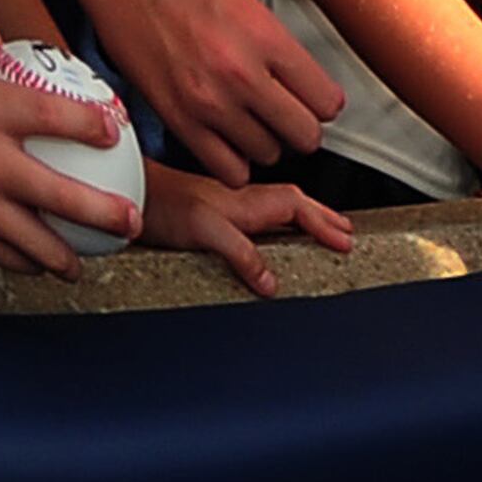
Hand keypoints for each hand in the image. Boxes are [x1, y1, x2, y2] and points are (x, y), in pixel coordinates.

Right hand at [0, 12, 139, 275]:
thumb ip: (11, 41)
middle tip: (129, 222)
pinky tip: (42, 265)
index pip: (52, 118)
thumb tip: (48, 52)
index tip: (120, 131)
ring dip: (56, 254)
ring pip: (17, 235)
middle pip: (48, 192)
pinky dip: (15, 260)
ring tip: (89, 264)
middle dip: (95, 211)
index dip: (92, 126)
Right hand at [71, 0, 341, 181]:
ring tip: (256, 125)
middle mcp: (242, 75)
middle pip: (303, 134)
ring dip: (265, 143)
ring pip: (265, 154)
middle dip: (302, 129)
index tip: (318, 101)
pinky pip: (223, 166)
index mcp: (268, 38)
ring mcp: (207, 102)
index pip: (325, 100)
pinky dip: (232, 162)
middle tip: (292, 117)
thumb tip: (297, 77)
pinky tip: (229, 142)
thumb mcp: (248, 1)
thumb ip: (273, 44)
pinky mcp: (174, 118)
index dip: (324, 104)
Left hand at [144, 162, 351, 297]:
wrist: (134, 199)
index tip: (346, 242)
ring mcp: (231, 208)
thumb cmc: (164, 208)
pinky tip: (273, 234)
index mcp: (251, 202)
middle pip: (298, 206)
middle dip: (326, 218)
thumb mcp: (207, 231)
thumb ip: (242, 253)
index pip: (300, 210)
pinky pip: (261, 220)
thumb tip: (271, 282)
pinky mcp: (216, 218)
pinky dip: (279, 225)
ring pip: (282, 210)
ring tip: (323, 230)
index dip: (326, 225)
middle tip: (346, 233)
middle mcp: (245, 202)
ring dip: (307, 219)